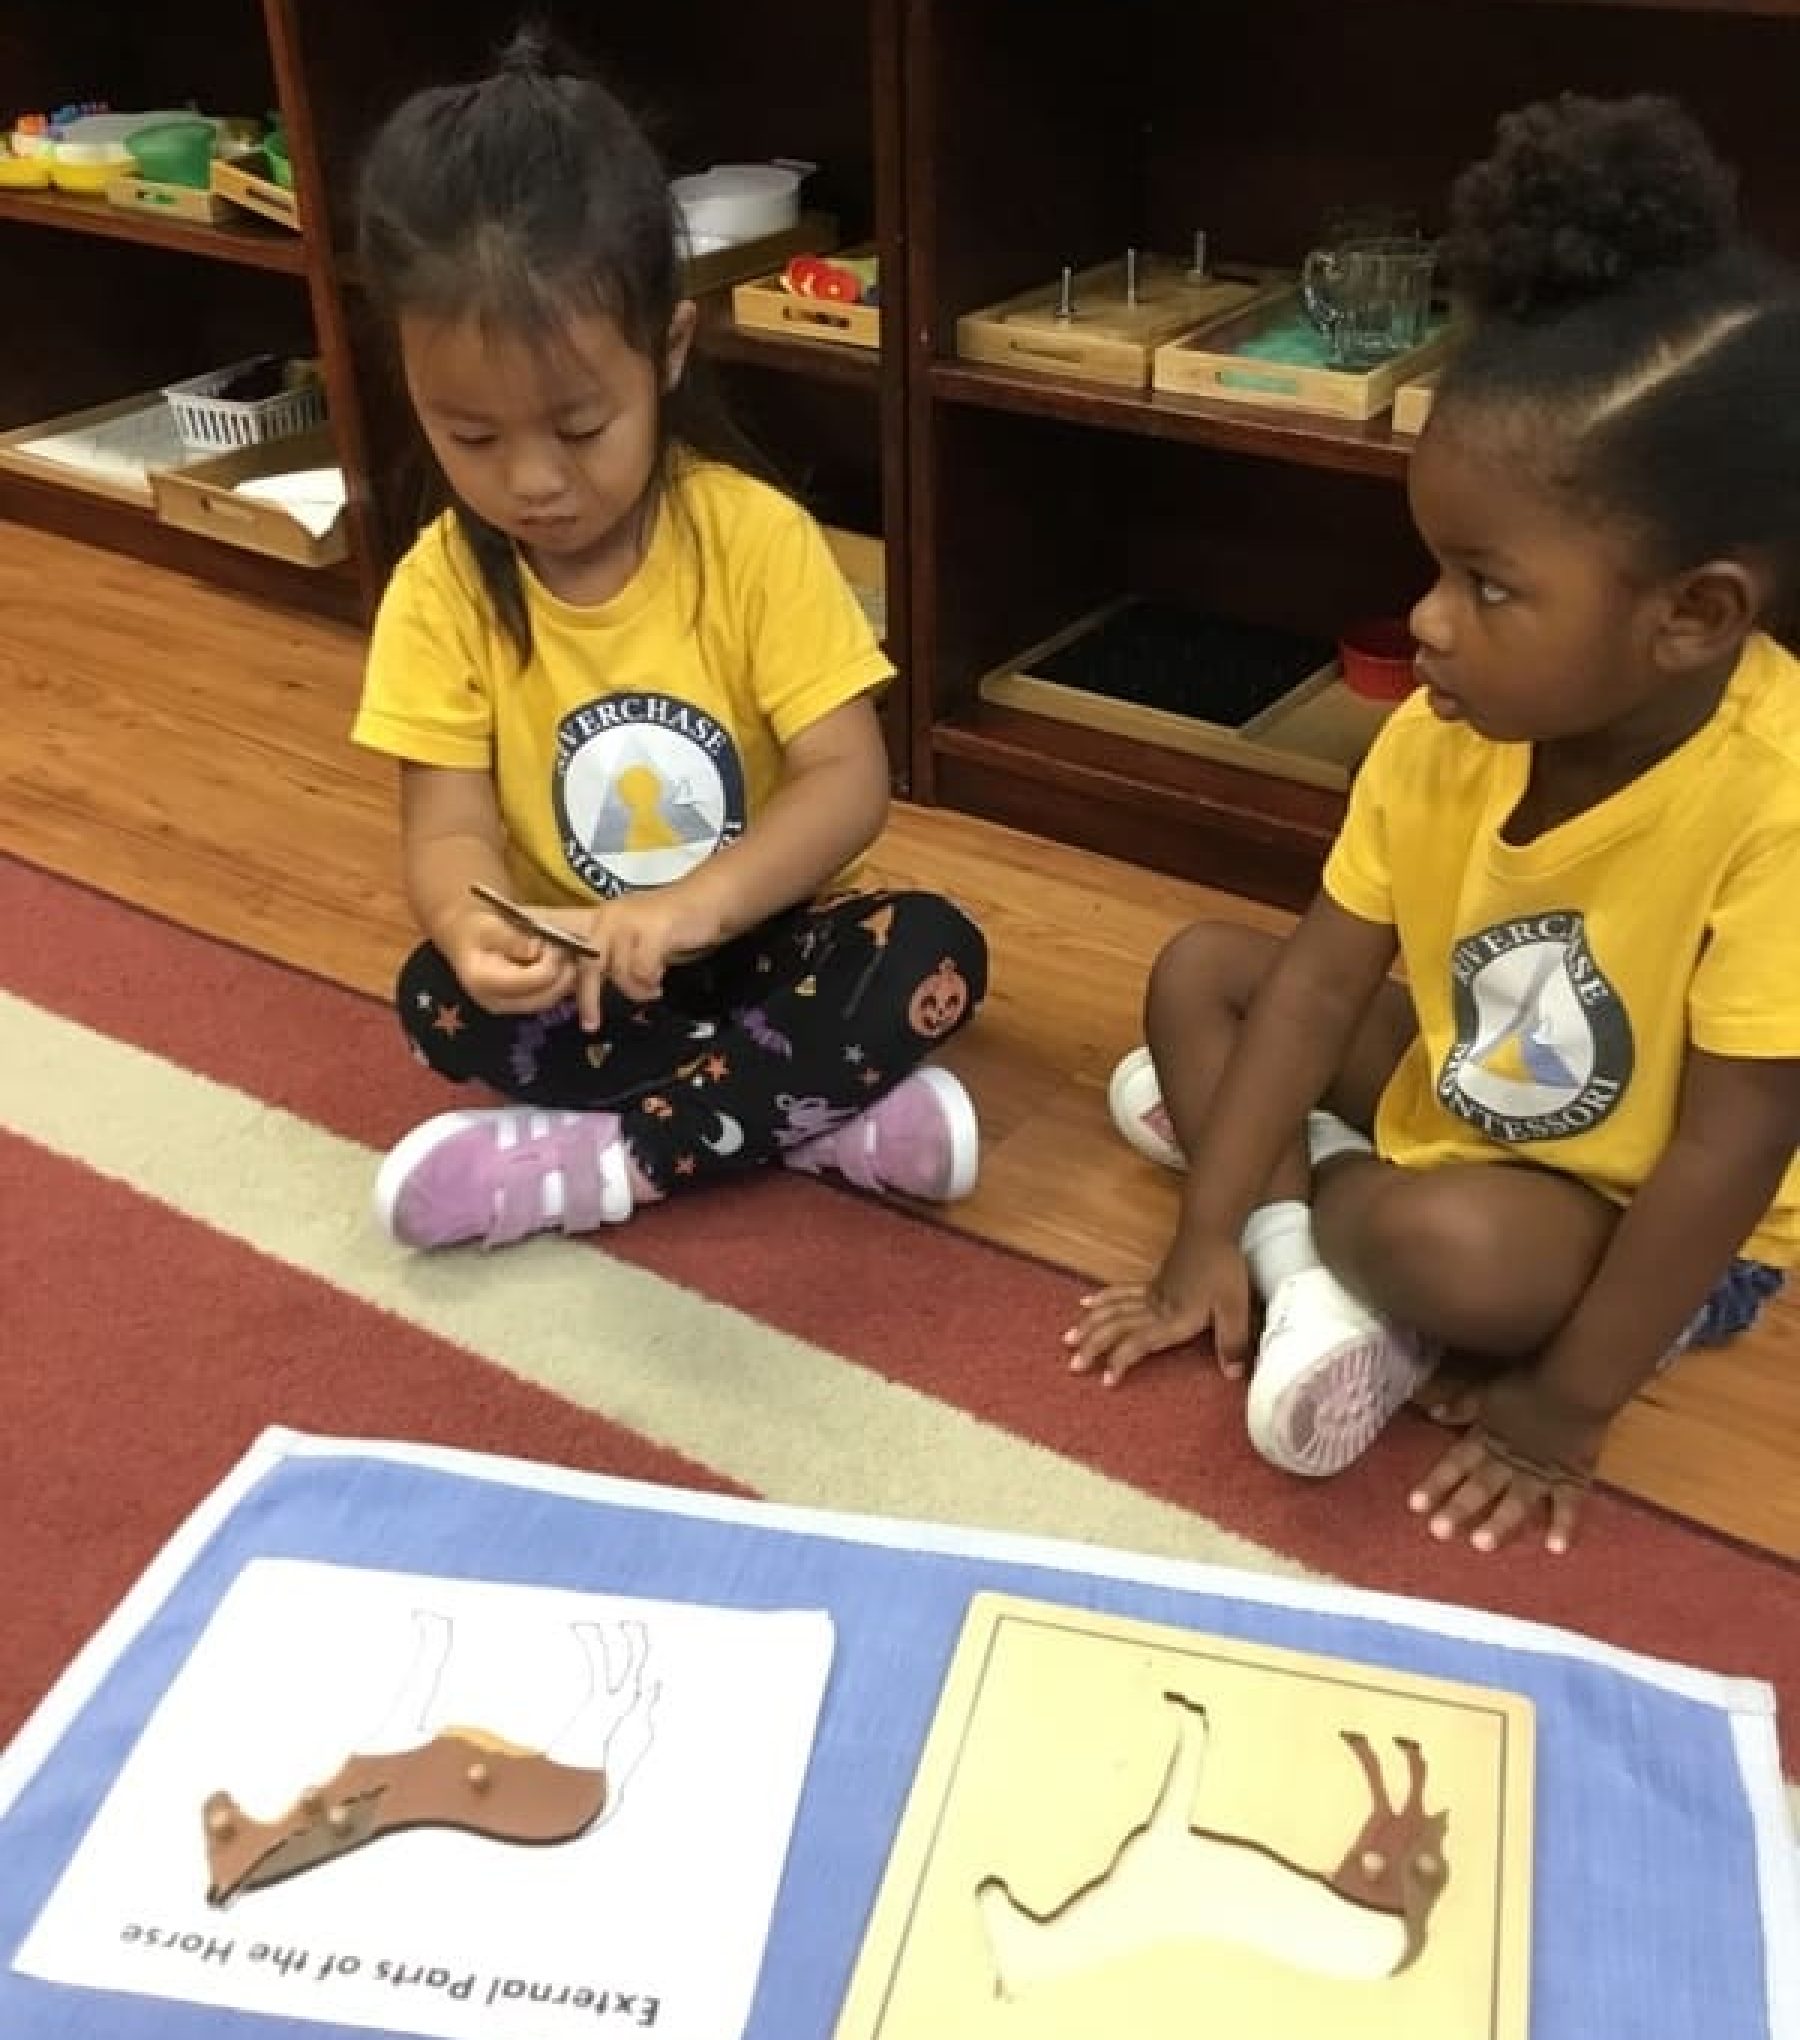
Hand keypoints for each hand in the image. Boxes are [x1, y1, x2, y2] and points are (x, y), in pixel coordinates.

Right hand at [444, 900, 576, 1014]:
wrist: (464, 936)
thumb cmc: (476, 927)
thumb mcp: (491, 925)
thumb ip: (513, 939)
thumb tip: (536, 950)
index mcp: (485, 981)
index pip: (531, 982)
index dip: (551, 964)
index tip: (557, 945)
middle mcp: (496, 1001)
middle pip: (543, 998)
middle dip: (563, 976)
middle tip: (570, 951)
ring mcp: (507, 1006)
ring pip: (548, 1000)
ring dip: (564, 980)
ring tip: (566, 956)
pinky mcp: (517, 1004)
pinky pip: (545, 998)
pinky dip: (558, 983)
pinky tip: (560, 964)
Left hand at [535, 888, 726, 1023]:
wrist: (708, 900)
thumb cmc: (672, 924)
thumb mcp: (635, 939)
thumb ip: (615, 957)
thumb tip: (593, 988)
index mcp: (602, 920)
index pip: (578, 954)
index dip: (575, 985)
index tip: (578, 1015)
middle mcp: (610, 917)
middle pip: (590, 964)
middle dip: (589, 998)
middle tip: (592, 1024)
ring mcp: (631, 922)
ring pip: (620, 972)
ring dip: (637, 988)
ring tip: (652, 987)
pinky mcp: (653, 929)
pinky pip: (643, 970)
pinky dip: (652, 979)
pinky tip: (660, 977)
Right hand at [1064, 1234, 1252, 1386]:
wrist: (1210, 1230)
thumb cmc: (1222, 1267)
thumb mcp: (1235, 1307)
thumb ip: (1231, 1340)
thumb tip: (1232, 1374)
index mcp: (1173, 1319)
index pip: (1139, 1342)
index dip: (1121, 1359)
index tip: (1106, 1379)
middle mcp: (1156, 1308)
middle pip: (1117, 1327)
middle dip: (1093, 1346)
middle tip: (1073, 1364)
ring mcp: (1151, 1294)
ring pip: (1112, 1310)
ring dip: (1089, 1324)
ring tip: (1068, 1338)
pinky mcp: (1152, 1283)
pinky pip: (1120, 1292)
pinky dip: (1102, 1298)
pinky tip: (1086, 1303)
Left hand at [1408, 1370, 1609, 1555]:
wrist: (1574, 1380)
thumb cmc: (1530, 1381)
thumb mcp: (1488, 1389)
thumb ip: (1462, 1406)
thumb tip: (1433, 1414)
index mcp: (1488, 1438)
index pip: (1455, 1464)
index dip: (1435, 1484)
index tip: (1415, 1505)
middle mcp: (1509, 1459)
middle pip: (1480, 1487)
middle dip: (1459, 1509)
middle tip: (1439, 1531)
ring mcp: (1541, 1471)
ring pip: (1516, 1501)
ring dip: (1499, 1523)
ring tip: (1481, 1544)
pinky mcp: (1571, 1476)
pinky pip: (1568, 1505)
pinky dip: (1563, 1526)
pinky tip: (1555, 1549)